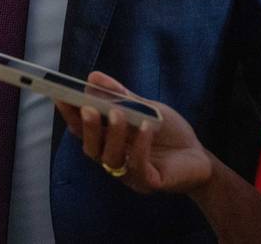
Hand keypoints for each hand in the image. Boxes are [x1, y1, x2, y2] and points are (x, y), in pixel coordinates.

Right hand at [54, 72, 212, 194]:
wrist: (200, 158)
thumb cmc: (169, 133)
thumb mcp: (146, 108)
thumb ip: (121, 96)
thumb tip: (93, 77)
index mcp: (109, 141)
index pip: (83, 130)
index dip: (70, 114)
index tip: (60, 95)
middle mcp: (115, 159)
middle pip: (91, 148)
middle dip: (87, 128)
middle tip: (87, 108)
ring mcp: (130, 174)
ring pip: (110, 159)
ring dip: (112, 135)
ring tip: (119, 114)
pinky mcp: (149, 182)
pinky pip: (138, 166)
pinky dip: (139, 145)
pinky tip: (146, 128)